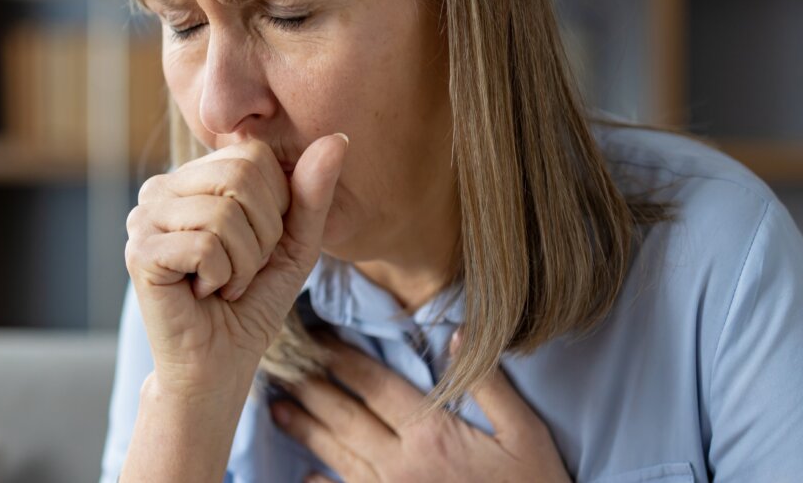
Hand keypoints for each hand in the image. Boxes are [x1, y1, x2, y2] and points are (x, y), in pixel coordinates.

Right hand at [125, 135, 348, 397]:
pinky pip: (205, 246)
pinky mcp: (139, 251)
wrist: (219, 364)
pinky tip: (203, 292)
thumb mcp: (294, 244)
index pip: (253, 156)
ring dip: (242, 264)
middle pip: (240, 177)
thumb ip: (312, 193)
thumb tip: (337, 139)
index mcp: (193, 177)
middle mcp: (160, 188)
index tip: (257, 246)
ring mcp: (143, 218)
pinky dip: (221, 278)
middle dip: (262, 235)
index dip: (276, 208)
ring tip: (222, 283)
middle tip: (240, 269)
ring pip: (224, 215)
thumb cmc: (251, 302)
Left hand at [271, 334, 570, 482]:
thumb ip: (490, 386)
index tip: (315, 336)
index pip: (373, 384)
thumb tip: (458, 335)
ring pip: (336, 455)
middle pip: (343, 417)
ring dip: (304, 429)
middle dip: (309, 387)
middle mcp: (401, 463)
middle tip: (278, 363)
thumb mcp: (526, 435)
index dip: (340, 357)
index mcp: (431, 434)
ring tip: (276, 407)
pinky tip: (304, 476)